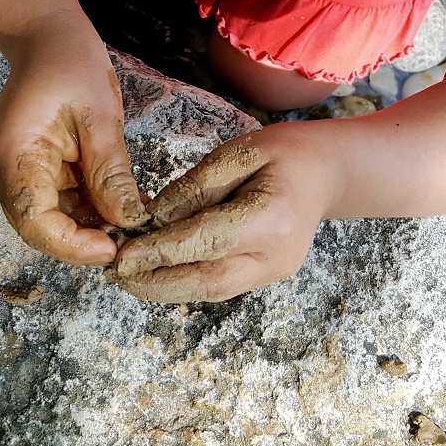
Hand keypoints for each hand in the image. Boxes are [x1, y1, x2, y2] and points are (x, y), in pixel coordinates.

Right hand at [0, 34, 149, 266]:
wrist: (46, 36)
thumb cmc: (70, 63)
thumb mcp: (100, 116)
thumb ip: (110, 172)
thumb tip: (127, 220)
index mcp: (14, 152)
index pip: (34, 220)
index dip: (72, 244)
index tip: (112, 247)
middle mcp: (3, 168)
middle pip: (38, 226)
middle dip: (84, 239)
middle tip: (130, 239)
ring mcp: (12, 170)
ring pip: (50, 217)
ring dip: (89, 224)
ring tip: (132, 219)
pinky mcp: (28, 169)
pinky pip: (55, 199)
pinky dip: (86, 206)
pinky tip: (119, 203)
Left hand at [110, 123, 342, 301]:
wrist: (329, 174)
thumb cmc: (286, 154)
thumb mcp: (239, 153)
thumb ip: (196, 186)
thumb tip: (154, 217)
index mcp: (270, 219)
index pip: (204, 242)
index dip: (160, 252)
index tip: (122, 255)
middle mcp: (274, 257)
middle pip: (206, 282)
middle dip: (156, 284)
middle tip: (116, 276)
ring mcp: (273, 273)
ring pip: (210, 292)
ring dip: (165, 289)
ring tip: (128, 279)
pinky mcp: (267, 277)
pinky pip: (219, 286)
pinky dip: (185, 283)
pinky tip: (158, 274)